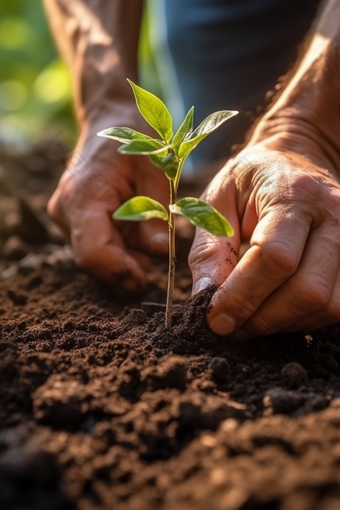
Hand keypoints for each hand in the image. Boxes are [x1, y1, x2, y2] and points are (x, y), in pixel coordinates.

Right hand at [48, 113, 168, 291]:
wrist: (110, 117)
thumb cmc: (136, 138)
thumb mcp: (157, 173)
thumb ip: (157, 216)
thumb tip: (160, 255)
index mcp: (84, 195)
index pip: (92, 254)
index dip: (119, 272)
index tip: (146, 281)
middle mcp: (66, 209)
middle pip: (95, 260)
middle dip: (128, 265)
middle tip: (157, 249)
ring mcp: (65, 215)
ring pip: (96, 255)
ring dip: (126, 254)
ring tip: (147, 228)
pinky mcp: (72, 218)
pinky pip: (96, 244)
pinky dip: (120, 244)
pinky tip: (134, 225)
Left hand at [189, 141, 339, 337]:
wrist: (296, 160)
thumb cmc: (250, 181)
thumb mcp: (217, 201)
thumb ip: (209, 249)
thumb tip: (206, 299)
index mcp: (294, 193)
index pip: (275, 257)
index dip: (242, 297)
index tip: (214, 319)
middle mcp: (335, 215)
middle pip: (308, 290)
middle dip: (263, 319)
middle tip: (232, 325)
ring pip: (329, 305)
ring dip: (285, 324)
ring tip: (253, 317)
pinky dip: (305, 320)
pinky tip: (280, 310)